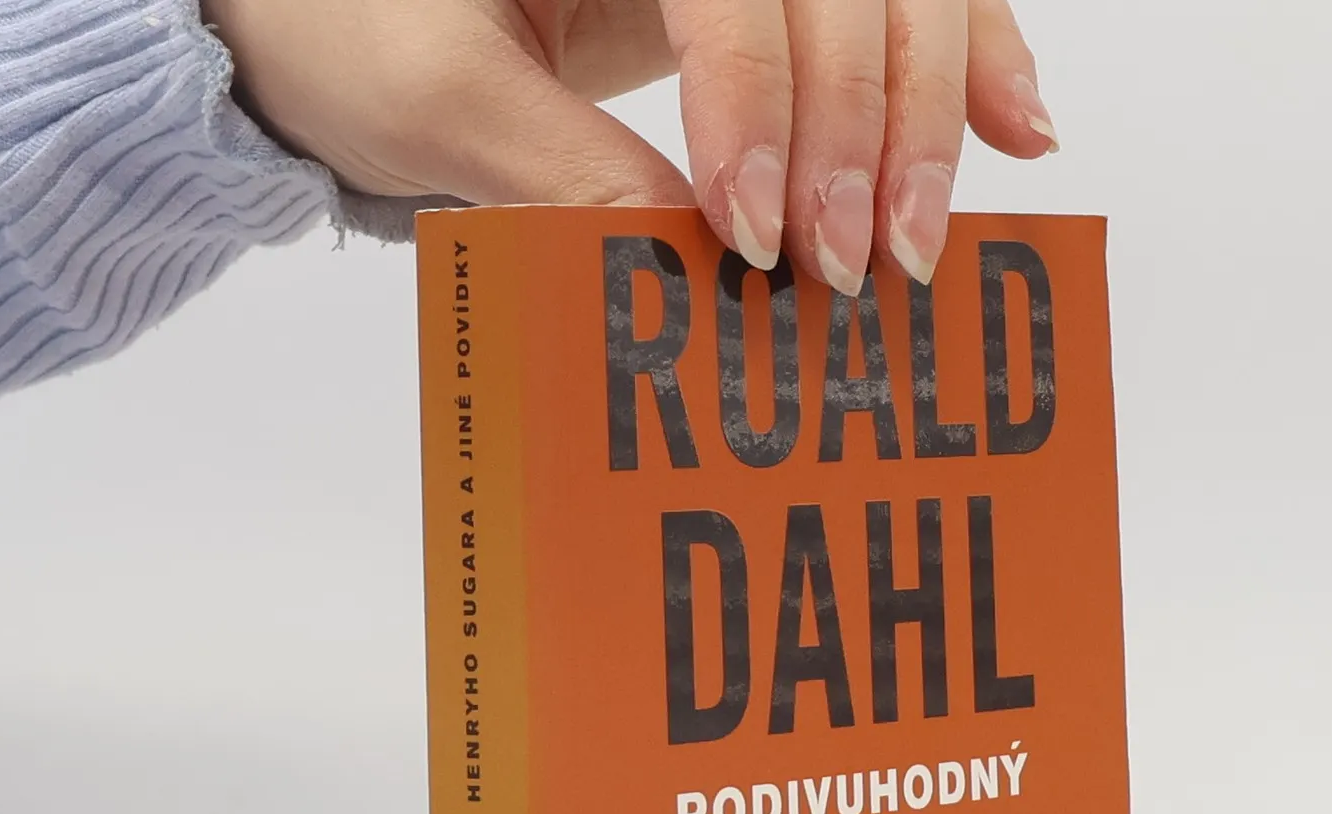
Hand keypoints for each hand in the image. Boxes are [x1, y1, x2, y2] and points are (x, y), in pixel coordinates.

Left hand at [200, 0, 1058, 291]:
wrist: (313, 3)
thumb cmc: (345, 22)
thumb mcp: (436, 100)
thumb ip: (563, 173)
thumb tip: (696, 269)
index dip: (762, 104)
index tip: (753, 237)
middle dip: (863, 126)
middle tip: (852, 267)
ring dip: (931, 108)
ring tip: (928, 237)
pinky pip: (895, 0)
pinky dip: (968, 59)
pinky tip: (1017, 128)